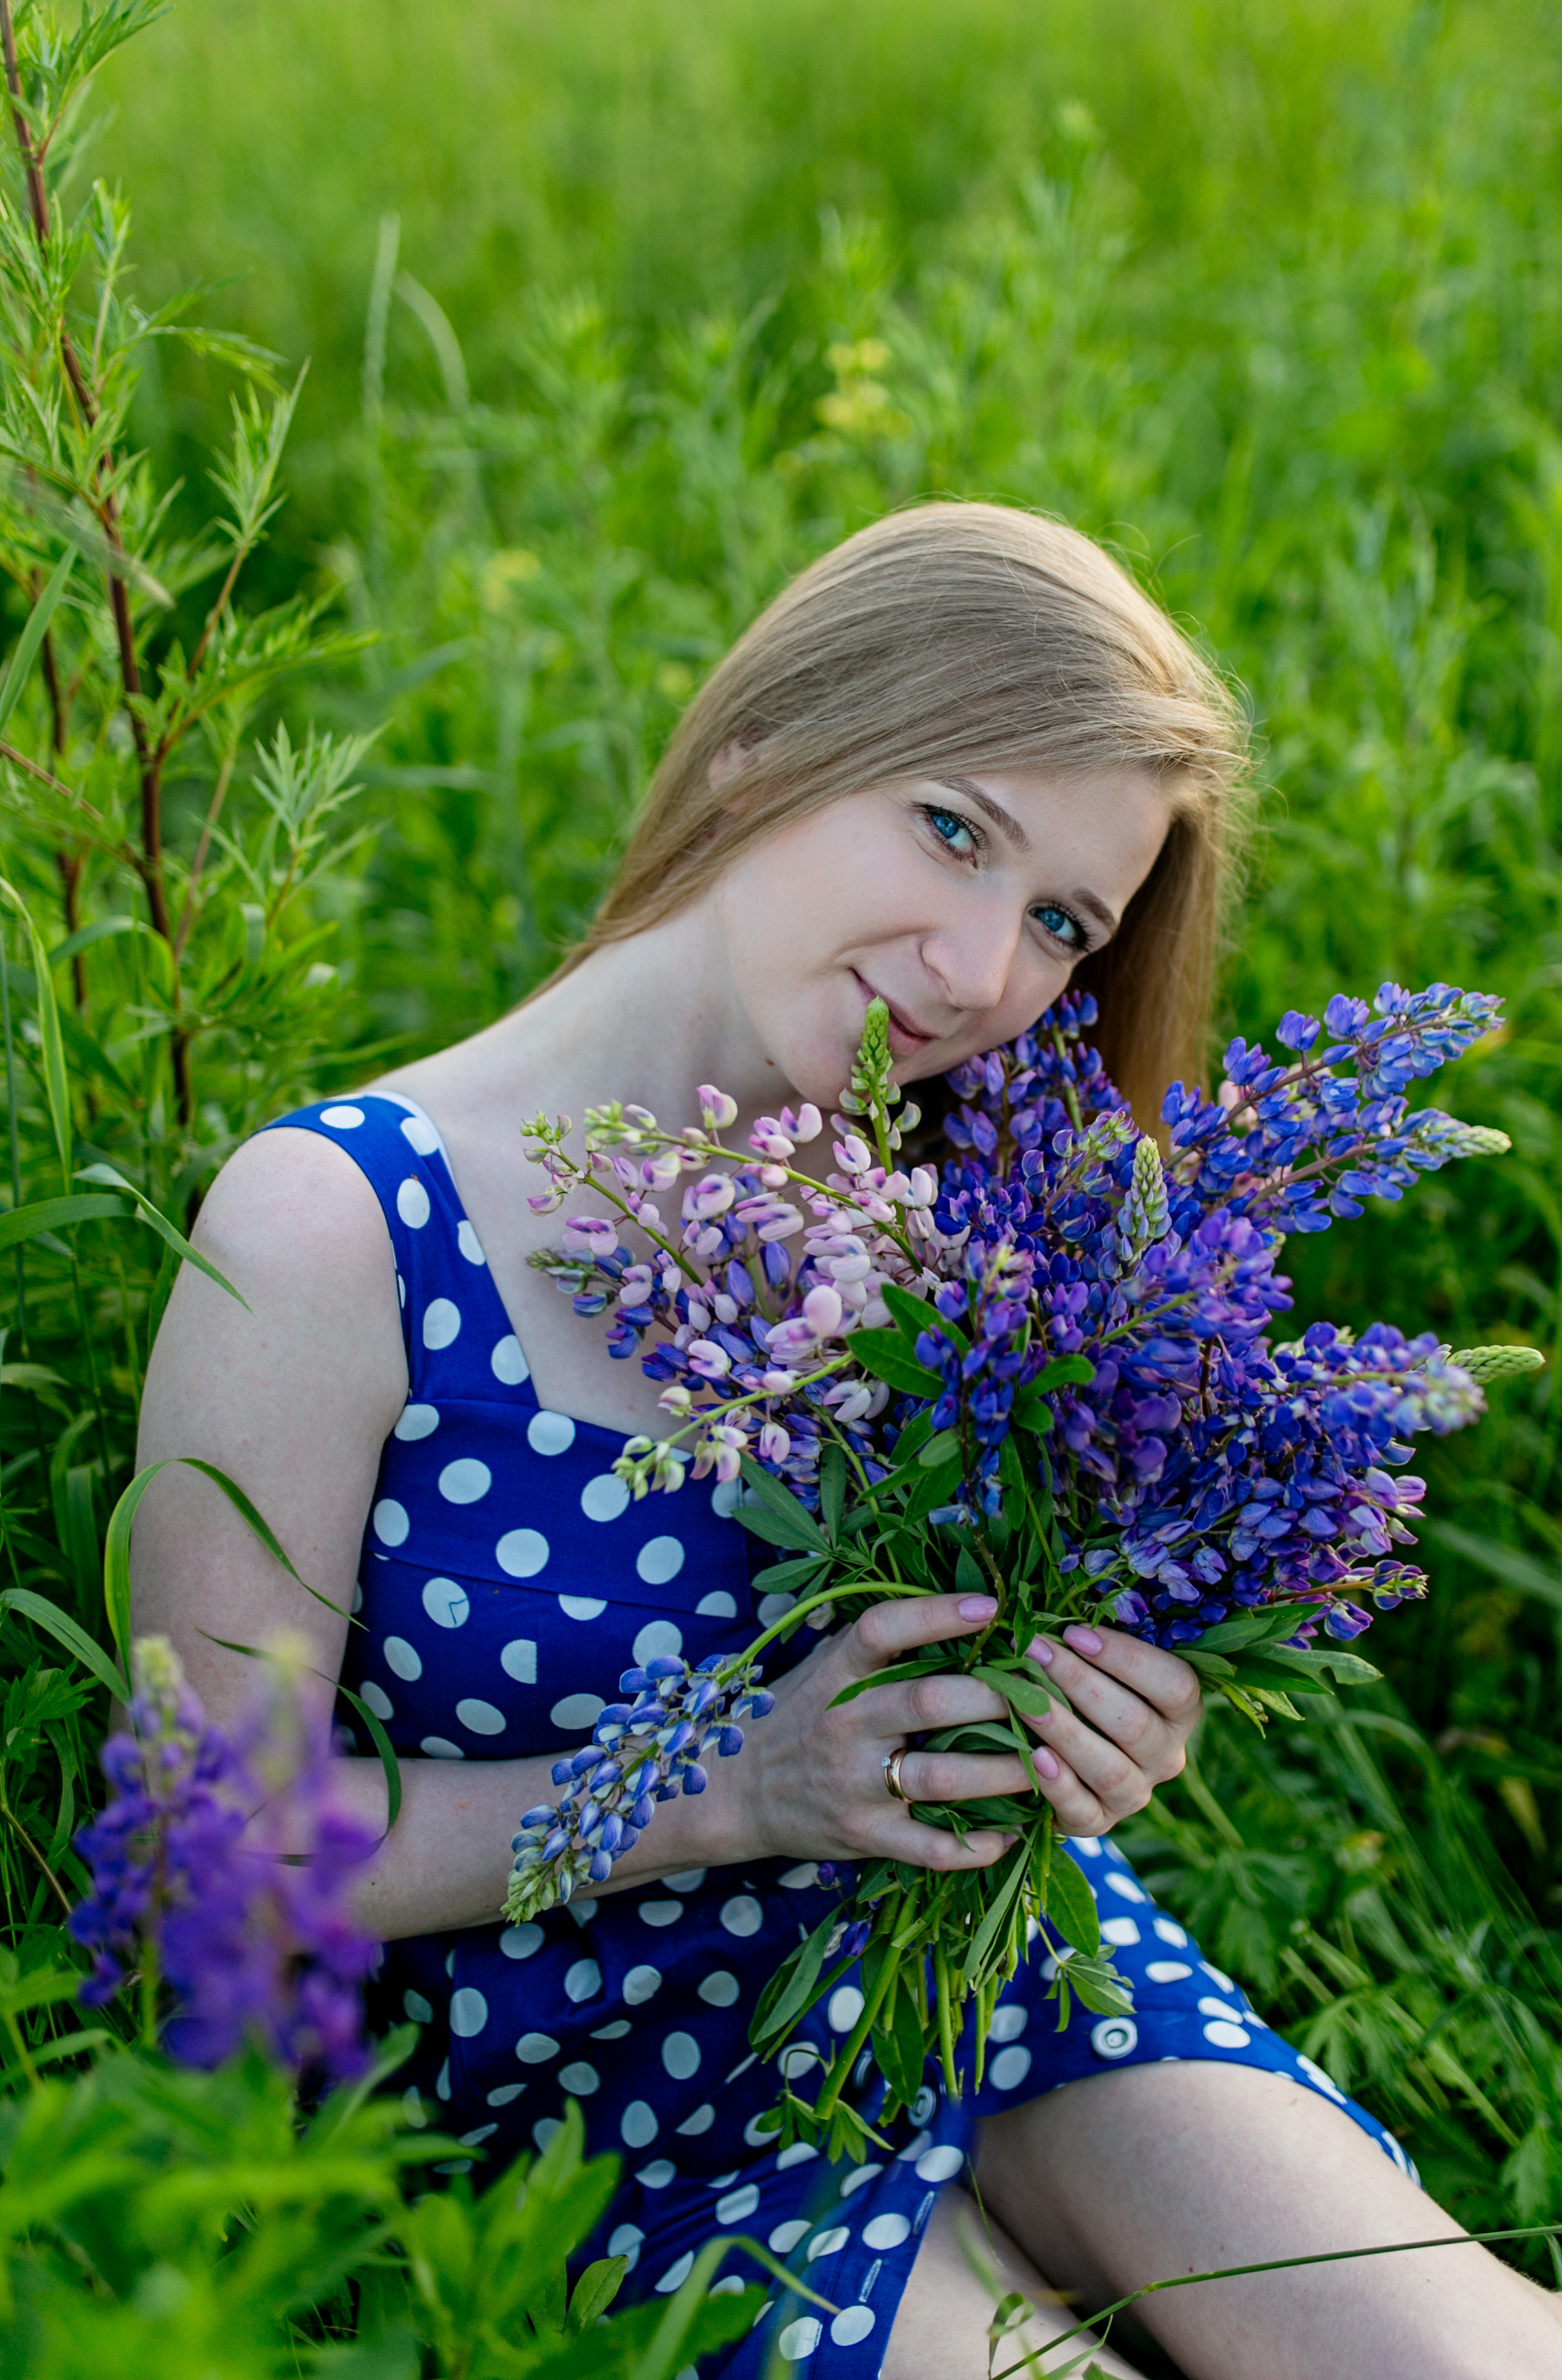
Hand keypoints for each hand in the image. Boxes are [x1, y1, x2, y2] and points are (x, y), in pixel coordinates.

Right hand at [726, 1592, 1040, 1872]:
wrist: (738, 1789)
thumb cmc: (801, 1715)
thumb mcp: (827, 1666)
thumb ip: (882, 1643)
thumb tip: (965, 1607)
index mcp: (837, 1673)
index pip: (883, 1630)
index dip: (938, 1615)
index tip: (993, 1607)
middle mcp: (845, 1723)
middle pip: (931, 1701)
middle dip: (998, 1698)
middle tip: (1048, 1692)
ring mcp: (854, 1783)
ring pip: (942, 1776)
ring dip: (1004, 1771)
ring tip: (1049, 1760)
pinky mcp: (863, 1834)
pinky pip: (929, 1846)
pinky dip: (976, 1845)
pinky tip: (1012, 1833)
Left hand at [1020, 1623, 1200, 1834]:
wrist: (1062, 1758)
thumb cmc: (1083, 1691)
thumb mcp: (1101, 1667)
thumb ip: (1095, 1645)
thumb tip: (1062, 1608)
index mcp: (1179, 1712)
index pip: (1175, 1684)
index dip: (1126, 1657)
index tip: (1074, 1633)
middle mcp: (1167, 1756)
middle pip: (1135, 1724)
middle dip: (1080, 1683)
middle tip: (1034, 1652)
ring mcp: (1136, 1794)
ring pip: (1110, 1769)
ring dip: (1067, 1732)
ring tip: (1027, 1703)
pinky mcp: (1099, 1823)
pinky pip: (1083, 1811)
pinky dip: (1058, 1785)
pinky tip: (1035, 1756)